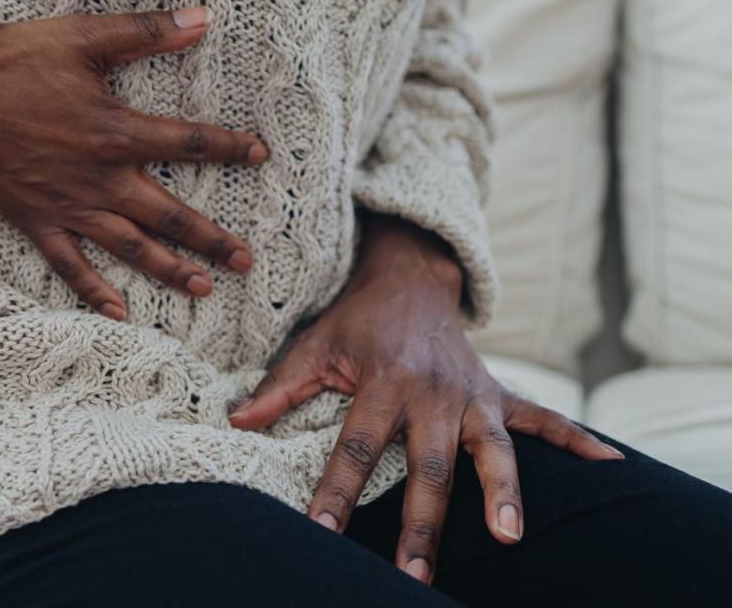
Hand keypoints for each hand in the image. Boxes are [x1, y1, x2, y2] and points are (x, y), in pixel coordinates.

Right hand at [0, 7, 267, 319]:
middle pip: (168, 215)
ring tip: (205, 289)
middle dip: (211, 239)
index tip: (261, 155)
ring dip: (169, 270)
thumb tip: (203, 18)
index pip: (189, 144)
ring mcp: (67, 205)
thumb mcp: (84, 38)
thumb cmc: (13, 61)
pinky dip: (92, 290)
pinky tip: (118, 312)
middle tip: (246, 261)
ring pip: (130, 247)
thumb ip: (146, 31)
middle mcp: (99, 178)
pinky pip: (68, 265)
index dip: (230, 148)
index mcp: (115, 132)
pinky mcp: (36, 221)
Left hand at [228, 213, 623, 584]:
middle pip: (425, 467)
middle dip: (420, 524)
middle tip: (412, 575)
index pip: (354, 448)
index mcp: (382, 384)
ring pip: (491, 450)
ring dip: (501, 493)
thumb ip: (281, 387)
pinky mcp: (497, 393)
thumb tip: (237, 424)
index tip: (320, 534)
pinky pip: (542, 418)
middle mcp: (431, 393)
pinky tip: (610, 465)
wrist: (410, 274)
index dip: (335, 492)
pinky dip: (576, 439)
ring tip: (509, 538)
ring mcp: (471, 395)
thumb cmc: (356, 318)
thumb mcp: (314, 345)